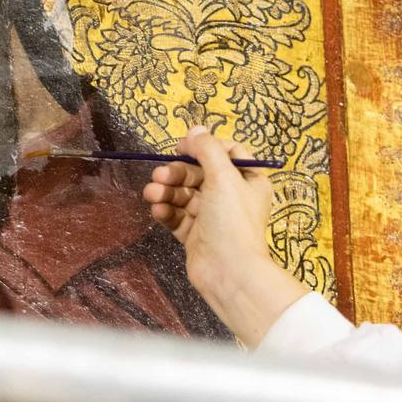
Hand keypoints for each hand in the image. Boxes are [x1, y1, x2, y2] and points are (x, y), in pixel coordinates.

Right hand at [141, 127, 304, 345]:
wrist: (229, 272)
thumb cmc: (232, 221)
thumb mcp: (223, 176)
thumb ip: (207, 149)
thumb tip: (195, 129)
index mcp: (249, 180)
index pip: (228, 152)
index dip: (204, 147)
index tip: (183, 146)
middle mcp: (232, 197)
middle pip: (200, 173)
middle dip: (177, 172)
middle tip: (159, 175)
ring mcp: (213, 217)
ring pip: (185, 195)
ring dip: (167, 192)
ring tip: (152, 194)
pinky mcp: (196, 236)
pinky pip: (178, 217)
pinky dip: (167, 211)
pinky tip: (157, 211)